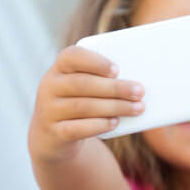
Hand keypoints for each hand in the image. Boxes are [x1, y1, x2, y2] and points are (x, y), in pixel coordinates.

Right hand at [28, 46, 144, 162]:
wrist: (54, 133)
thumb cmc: (81, 101)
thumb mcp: (85, 86)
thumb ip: (104, 79)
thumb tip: (140, 82)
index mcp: (60, 68)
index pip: (72, 56)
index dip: (95, 62)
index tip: (117, 70)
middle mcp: (50, 86)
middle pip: (82, 84)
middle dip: (114, 88)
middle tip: (139, 91)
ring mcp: (50, 110)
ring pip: (83, 106)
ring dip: (114, 107)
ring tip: (137, 108)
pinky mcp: (56, 132)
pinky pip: (77, 128)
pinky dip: (99, 125)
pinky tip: (115, 122)